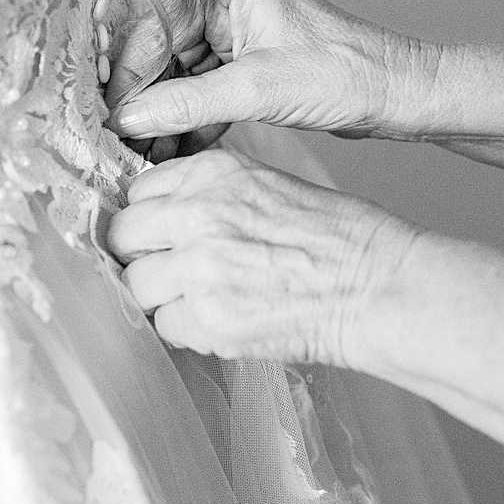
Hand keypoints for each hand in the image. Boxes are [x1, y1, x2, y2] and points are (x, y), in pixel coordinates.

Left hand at [105, 147, 415, 365]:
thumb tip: (160, 216)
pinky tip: (224, 323)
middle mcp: (197, 213)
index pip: (137, 193)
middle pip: (123, 237)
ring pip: (137, 285)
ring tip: (206, 300)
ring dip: (163, 297)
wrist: (380, 288)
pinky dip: (187, 330)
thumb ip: (207, 195)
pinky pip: (164, 326)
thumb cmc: (337, 239)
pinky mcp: (207, 318)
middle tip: (175, 273)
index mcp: (212, 173)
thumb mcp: (265, 185)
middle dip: (143, 257)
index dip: (150, 220)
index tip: (163, 237)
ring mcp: (198, 267)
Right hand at [108, 0, 429, 143]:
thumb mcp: (258, 90)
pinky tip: (174, 150)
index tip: (109, 115)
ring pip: (183, 79)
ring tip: (145, 155)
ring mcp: (239, 36)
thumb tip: (128, 118)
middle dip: (147, 102)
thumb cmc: (346, 75)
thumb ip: (188, 103)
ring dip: (166, 117)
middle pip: (166, 56)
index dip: (130, 75)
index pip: (158, 29)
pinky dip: (192, 121)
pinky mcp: (250, 66)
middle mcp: (228, 6)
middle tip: (124, 143)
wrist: (403, 95)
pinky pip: (206, 92)